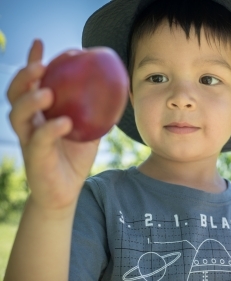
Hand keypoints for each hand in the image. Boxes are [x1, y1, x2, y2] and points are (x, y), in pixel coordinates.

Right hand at [8, 40, 98, 209]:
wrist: (67, 191)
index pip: (31, 83)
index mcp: (39, 112)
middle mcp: (28, 123)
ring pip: (18, 115)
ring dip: (30, 101)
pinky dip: (50, 130)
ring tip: (47, 92)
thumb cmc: (75, 157)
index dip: (31, 61)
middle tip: (40, 66)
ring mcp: (28, 140)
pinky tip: (64, 122)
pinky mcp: (34, 157)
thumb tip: (118, 87)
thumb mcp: (90, 129)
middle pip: (15, 94)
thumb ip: (97, 110)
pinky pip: (39, 141)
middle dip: (23, 77)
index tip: (38, 42)